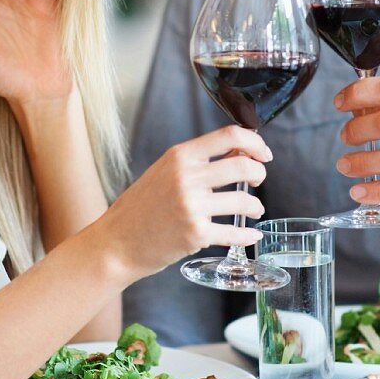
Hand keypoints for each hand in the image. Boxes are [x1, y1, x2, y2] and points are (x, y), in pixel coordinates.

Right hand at [102, 125, 271, 281]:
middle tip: (258, 181)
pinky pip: (235, 233)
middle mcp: (186, 177)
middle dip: (259, 173)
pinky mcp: (195, 234)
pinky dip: (248, 235)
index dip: (255, 142)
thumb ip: (197, 162)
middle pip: (243, 165)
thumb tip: (239, 153)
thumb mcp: (164, 172)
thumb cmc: (141, 208)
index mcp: (180, 156)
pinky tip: (251, 235)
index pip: (230, 136)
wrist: (116, 242)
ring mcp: (191, 206)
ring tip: (253, 210)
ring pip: (244, 201)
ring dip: (255, 207)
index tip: (263, 153)